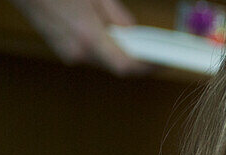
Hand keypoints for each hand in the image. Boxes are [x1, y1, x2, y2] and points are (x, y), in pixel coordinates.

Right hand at [11, 0, 143, 74]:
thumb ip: (115, 16)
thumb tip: (131, 32)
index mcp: (87, 36)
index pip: (124, 64)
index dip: (146, 66)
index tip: (162, 62)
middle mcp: (77, 51)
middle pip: (115, 63)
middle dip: (135, 56)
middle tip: (154, 48)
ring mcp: (68, 54)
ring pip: (102, 58)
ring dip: (118, 49)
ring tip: (133, 37)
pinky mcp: (63, 50)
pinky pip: (90, 52)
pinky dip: (102, 45)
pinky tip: (108, 33)